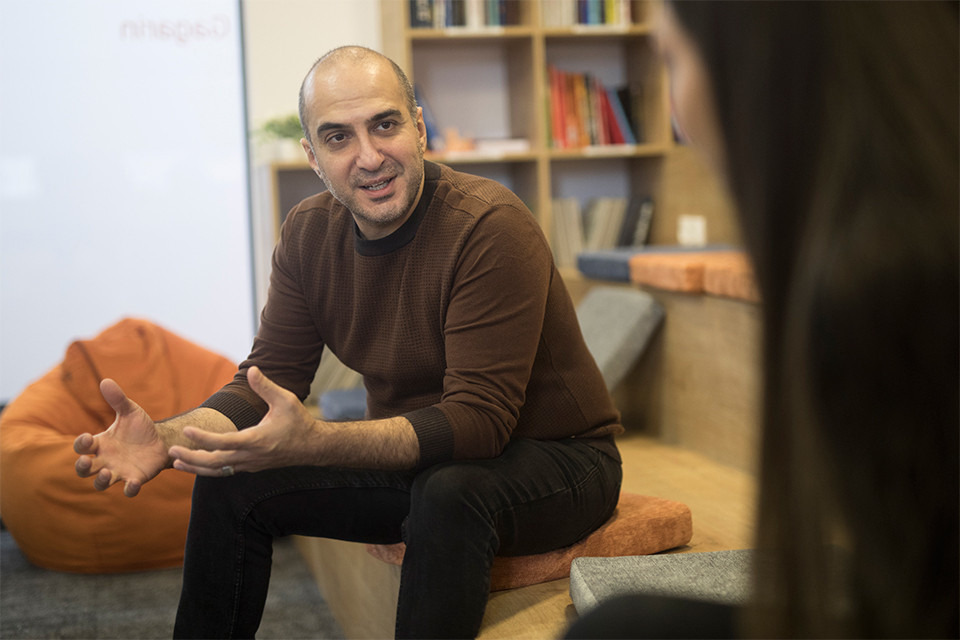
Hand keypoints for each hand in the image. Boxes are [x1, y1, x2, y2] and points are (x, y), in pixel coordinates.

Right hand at [74, 379, 169, 496]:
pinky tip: (133, 483)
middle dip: (82, 467)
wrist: (162, 440)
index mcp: (101, 443)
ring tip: (107, 472)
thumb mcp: (130, 411)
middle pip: (84, 470)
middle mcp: (105, 460)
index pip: (82, 447)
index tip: (88, 437)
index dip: (81, 445)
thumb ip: (118, 399)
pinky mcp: (135, 479)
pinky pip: (128, 490)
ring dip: (101, 480)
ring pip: (101, 483)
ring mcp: (119, 471)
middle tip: (87, 461)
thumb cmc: (140, 427)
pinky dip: (129, 489)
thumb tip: (105, 381)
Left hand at [168, 367, 318, 475]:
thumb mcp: (285, 400)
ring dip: (196, 468)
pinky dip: (208, 469)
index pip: (224, 442)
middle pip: (215, 462)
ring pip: (218, 471)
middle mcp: (251, 456)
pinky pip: (225, 471)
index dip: (203, 438)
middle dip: (192, 458)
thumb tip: (251, 369)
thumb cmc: (298, 422)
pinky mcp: (250, 466)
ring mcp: (250, 464)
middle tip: (172, 451)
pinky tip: (196, 464)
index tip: (187, 430)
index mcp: (257, 440)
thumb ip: (265, 386)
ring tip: (176, 463)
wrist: (312, 446)